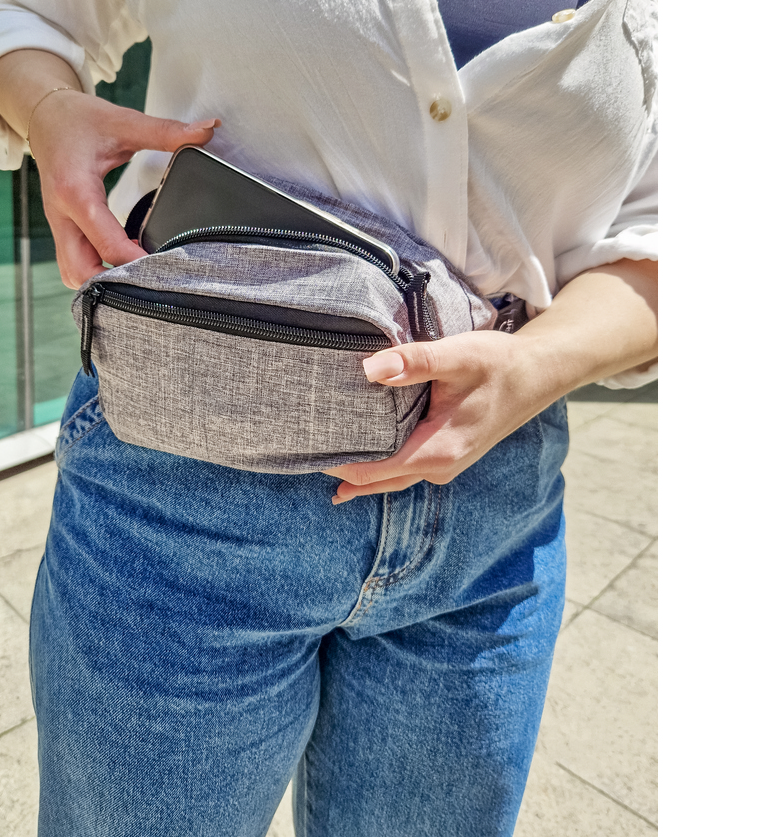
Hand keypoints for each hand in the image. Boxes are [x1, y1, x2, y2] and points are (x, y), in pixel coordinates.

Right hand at [29, 89, 219, 287]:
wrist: (45, 116)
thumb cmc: (79, 120)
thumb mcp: (125, 122)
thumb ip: (166, 131)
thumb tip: (206, 130)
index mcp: (75, 191)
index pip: (107, 244)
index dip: (137, 263)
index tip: (168, 267)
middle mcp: (61, 214)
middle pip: (80, 272)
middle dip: (115, 283)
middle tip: (151, 275)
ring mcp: (58, 225)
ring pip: (72, 273)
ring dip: (102, 281)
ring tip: (137, 271)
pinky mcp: (62, 229)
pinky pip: (73, 264)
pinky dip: (95, 271)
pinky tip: (121, 262)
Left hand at [326, 331, 553, 502]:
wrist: (538, 374)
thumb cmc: (500, 364)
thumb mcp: (458, 356)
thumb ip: (414, 362)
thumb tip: (369, 369)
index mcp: (438, 450)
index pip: (373, 470)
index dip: (337, 464)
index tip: (304, 452)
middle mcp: (439, 467)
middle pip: (376, 480)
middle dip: (340, 472)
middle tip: (298, 457)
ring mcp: (443, 465)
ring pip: (389, 477)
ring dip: (358, 472)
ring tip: (316, 461)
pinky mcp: (445, 455)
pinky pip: (402, 468)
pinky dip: (377, 466)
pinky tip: (356, 456)